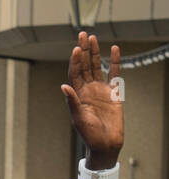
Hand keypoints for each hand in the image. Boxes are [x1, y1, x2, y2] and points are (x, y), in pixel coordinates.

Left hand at [62, 31, 122, 170]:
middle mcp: (87, 89)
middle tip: (82, 34)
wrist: (105, 143)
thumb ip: (72, 102)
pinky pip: (114, 73)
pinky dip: (114, 61)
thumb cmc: (89, 134)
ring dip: (95, 53)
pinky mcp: (113, 92)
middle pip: (84, 66)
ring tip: (92, 38)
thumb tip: (64, 86)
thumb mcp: (78, 118)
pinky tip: (113, 49)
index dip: (75, 61)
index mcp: (77, 95)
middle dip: (83, 50)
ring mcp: (100, 90)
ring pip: (97, 66)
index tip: (75, 48)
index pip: (75, 73)